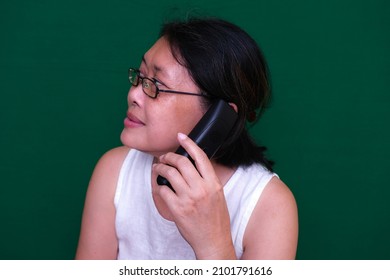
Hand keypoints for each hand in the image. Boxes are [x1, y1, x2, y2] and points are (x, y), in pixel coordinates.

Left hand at [152, 133, 235, 258]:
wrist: (212, 240)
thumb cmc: (216, 219)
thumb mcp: (218, 195)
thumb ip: (207, 180)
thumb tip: (193, 165)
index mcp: (213, 183)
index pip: (200, 157)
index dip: (189, 143)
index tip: (180, 136)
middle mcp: (201, 188)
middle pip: (181, 162)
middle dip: (169, 156)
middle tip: (164, 158)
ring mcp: (189, 198)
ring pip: (169, 174)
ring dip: (160, 168)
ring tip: (157, 169)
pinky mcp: (177, 209)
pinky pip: (163, 190)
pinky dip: (159, 186)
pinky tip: (160, 186)